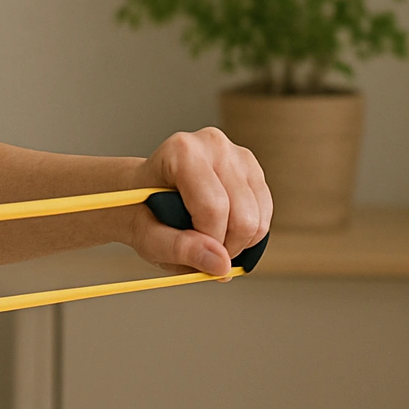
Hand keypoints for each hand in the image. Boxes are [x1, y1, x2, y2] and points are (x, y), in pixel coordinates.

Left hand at [126, 128, 272, 277]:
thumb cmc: (143, 212)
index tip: (193, 253)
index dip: (209, 242)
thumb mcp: (148, 237)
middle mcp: (213, 145)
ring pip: (258, 218)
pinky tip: (224, 230)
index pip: (213, 208)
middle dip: (226, 247)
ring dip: (238, 243)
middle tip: (203, 252)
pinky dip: (249, 233)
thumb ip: (180, 249)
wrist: (144, 195)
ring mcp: (237, 154)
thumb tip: (221, 264)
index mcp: (182, 152)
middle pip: (242, 216)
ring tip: (210, 241)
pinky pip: (265, 214)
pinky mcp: (253, 168)